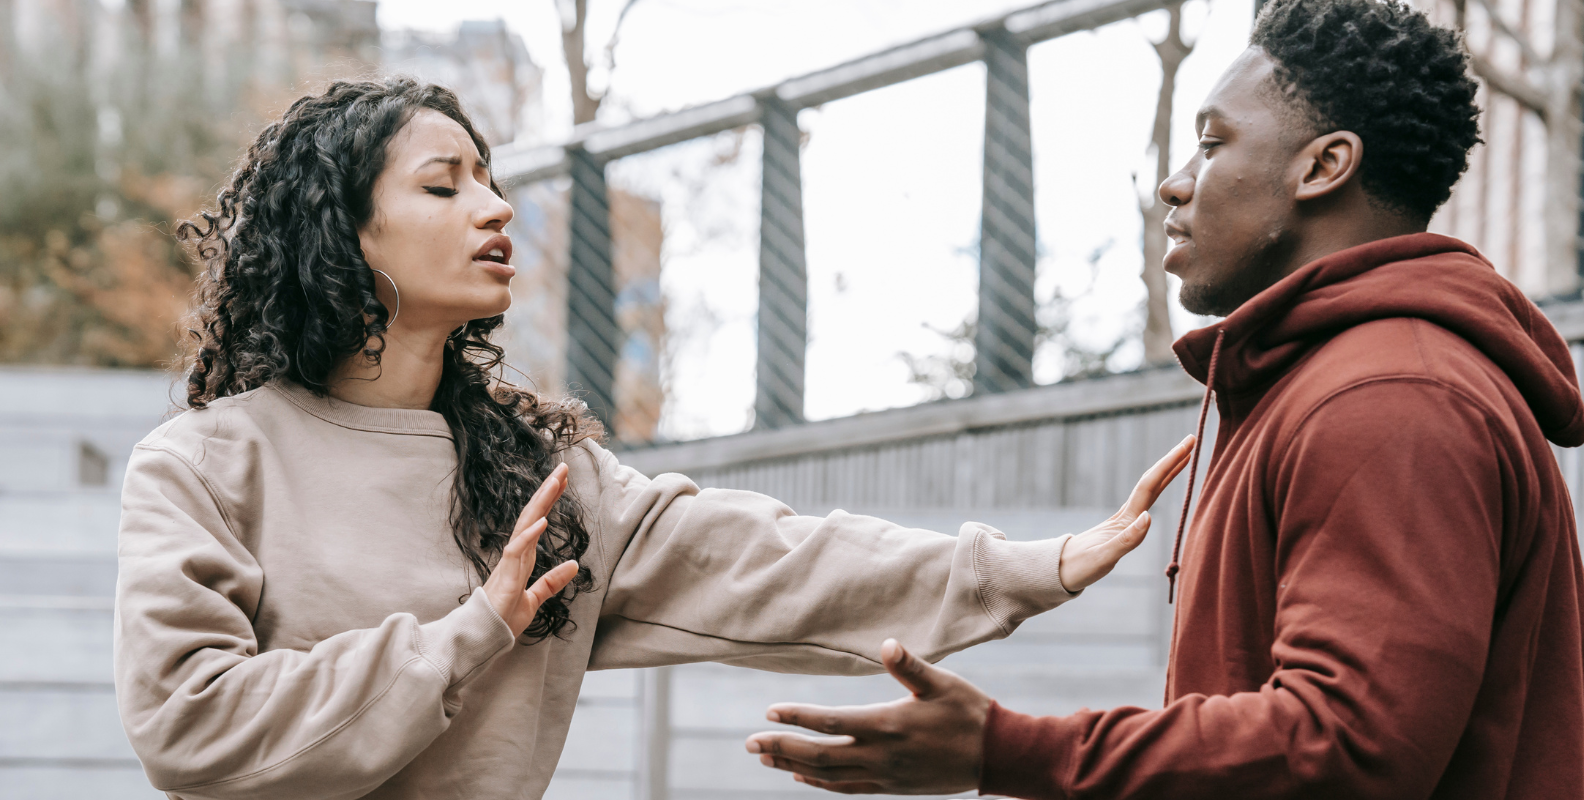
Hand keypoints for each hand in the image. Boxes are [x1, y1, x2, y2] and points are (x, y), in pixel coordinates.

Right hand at [483, 462, 580, 636]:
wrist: (484, 637)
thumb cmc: (503, 617)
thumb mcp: (536, 598)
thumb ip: (552, 582)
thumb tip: (575, 565)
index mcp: (522, 557)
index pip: (538, 520)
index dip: (550, 501)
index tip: (562, 481)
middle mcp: (516, 553)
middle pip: (532, 515)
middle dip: (547, 491)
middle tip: (563, 468)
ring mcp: (509, 562)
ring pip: (526, 525)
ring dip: (541, 503)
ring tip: (555, 482)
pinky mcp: (506, 576)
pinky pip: (517, 550)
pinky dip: (529, 534)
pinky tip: (543, 520)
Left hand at [745, 639, 990, 793]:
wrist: (997, 757)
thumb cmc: (970, 713)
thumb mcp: (943, 683)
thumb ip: (910, 666)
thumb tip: (886, 644)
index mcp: (889, 724)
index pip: (831, 723)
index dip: (797, 718)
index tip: (769, 712)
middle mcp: (882, 755)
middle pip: (820, 755)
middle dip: (781, 748)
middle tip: (749, 743)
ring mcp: (886, 775)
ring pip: (829, 775)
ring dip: (793, 766)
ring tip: (765, 758)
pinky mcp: (892, 786)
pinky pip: (848, 788)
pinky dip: (821, 783)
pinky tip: (802, 776)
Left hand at [1058, 434, 1193, 591]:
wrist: (1059, 571)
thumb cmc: (1080, 567)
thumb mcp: (1103, 557)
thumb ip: (1127, 540)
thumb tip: (1149, 517)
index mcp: (1125, 519)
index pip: (1151, 484)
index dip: (1169, 464)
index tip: (1186, 447)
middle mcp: (1127, 514)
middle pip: (1153, 480)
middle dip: (1173, 459)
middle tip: (1191, 439)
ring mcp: (1125, 519)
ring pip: (1151, 488)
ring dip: (1168, 471)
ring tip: (1185, 456)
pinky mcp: (1123, 527)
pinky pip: (1147, 501)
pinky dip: (1159, 488)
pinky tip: (1162, 484)